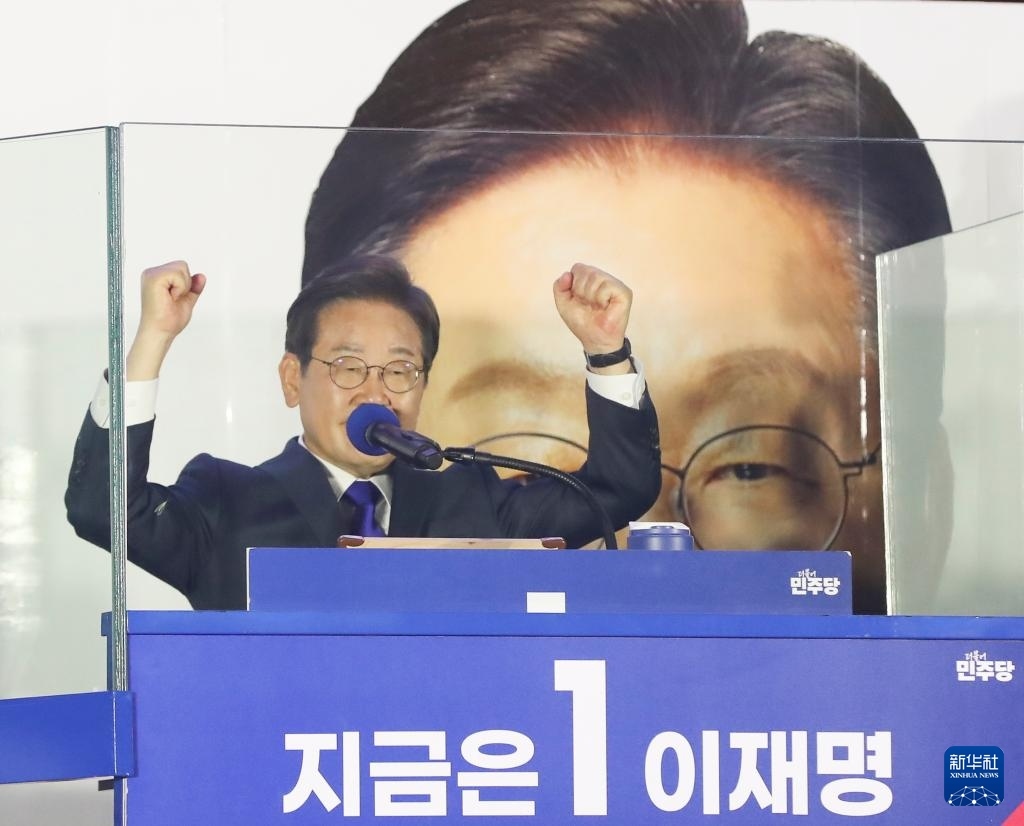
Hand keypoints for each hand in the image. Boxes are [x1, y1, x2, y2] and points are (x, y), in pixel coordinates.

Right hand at [126, 261, 206, 379]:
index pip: (181, 268)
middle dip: (185, 284)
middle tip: (173, 299)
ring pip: (181, 267)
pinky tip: (169, 297)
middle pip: (182, 265)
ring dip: (182, 287)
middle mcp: (152, 273)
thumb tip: (201, 276)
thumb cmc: (168, 320)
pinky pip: (177, 274)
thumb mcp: (186, 300)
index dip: (185, 284)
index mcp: (157, 277)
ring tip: (171, 299)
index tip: (174, 298)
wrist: (160, 332)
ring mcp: (151, 274)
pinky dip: (179, 288)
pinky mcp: (153, 277)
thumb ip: (193, 287)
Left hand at [552, 263, 631, 355]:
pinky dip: (601, 298)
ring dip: (590, 296)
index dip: (574, 285)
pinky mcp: (624, 292)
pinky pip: (606, 285)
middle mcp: (604, 278)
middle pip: (586, 270)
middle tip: (588, 305)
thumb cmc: (582, 322)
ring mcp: (615, 284)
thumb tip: (567, 274)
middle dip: (581, 291)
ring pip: (595, 276)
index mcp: (591, 279)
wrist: (594, 340)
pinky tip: (605, 307)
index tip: (579, 300)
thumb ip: (559, 287)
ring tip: (597, 307)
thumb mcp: (563, 303)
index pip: (578, 268)